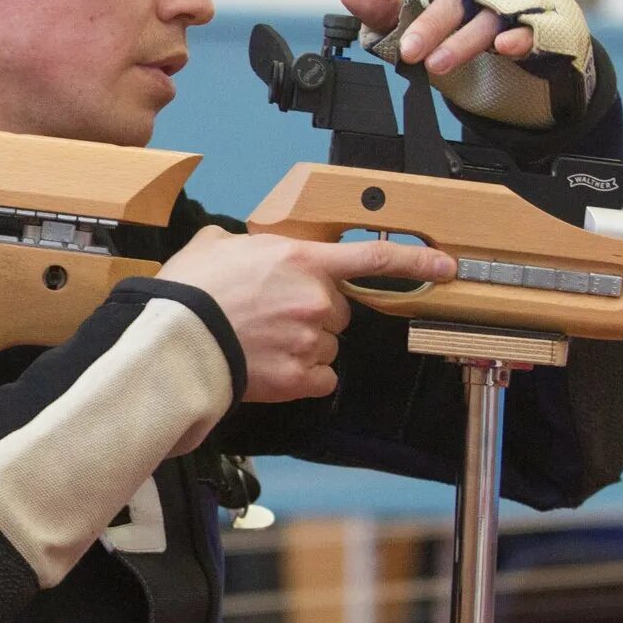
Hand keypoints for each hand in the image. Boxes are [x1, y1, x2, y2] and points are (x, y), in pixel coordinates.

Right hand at [159, 228, 454, 402]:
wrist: (177, 339)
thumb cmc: (190, 292)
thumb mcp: (215, 245)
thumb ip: (240, 243)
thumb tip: (233, 247)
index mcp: (302, 260)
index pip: (373, 258)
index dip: (416, 263)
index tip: (446, 267)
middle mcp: (316, 299)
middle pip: (339, 311)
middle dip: (314, 314)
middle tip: (273, 317)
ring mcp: (311, 340)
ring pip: (328, 346)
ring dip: (305, 346)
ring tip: (263, 343)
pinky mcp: (300, 376)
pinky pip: (322, 378)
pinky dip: (304, 377)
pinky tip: (275, 368)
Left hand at [339, 0, 532, 75]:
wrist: (521, 28)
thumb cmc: (457, 11)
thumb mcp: (413, 11)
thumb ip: (381, 7)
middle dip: (431, 22)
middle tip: (408, 50)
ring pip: (488, 14)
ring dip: (463, 39)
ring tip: (437, 64)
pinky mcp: (540, 21)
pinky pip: (531, 27)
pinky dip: (519, 37)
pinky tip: (503, 48)